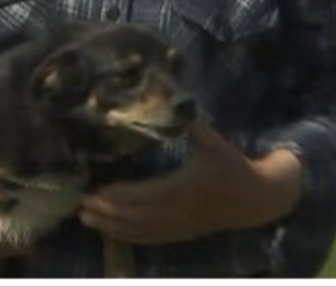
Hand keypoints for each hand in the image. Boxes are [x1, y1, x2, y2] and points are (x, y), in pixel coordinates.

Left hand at [78, 122, 301, 243]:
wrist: (254, 199)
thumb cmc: (231, 165)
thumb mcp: (214, 142)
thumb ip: (191, 124)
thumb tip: (170, 98)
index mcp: (184, 188)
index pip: (146, 195)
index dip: (120, 195)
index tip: (96, 190)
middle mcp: (179, 211)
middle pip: (137, 217)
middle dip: (107, 213)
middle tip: (81, 205)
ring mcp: (179, 227)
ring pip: (140, 231)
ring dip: (111, 227)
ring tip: (86, 219)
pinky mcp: (180, 234)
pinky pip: (149, 239)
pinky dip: (127, 236)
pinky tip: (110, 231)